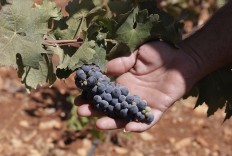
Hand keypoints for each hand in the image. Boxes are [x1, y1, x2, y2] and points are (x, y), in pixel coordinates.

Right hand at [75, 41, 198, 131]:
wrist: (182, 58)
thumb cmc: (160, 53)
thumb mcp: (138, 53)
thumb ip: (122, 61)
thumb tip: (105, 68)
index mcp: (123, 82)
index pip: (103, 92)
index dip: (91, 95)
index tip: (78, 96)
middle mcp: (129, 96)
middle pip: (110, 107)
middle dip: (95, 110)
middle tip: (81, 110)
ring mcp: (142, 104)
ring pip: (124, 117)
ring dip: (112, 122)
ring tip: (98, 123)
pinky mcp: (156, 109)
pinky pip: (147, 121)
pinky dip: (138, 126)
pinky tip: (128, 128)